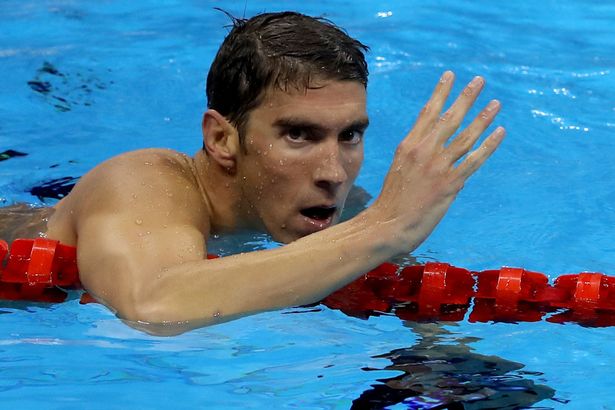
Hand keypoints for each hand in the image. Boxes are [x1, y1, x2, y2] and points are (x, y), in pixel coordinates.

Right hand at [368, 71, 504, 253]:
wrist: (388, 224)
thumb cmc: (392, 201)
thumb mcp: (399, 170)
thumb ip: (418, 158)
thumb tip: (442, 155)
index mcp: (408, 146)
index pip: (428, 113)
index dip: (441, 93)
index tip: (450, 75)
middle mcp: (423, 151)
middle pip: (449, 118)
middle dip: (466, 97)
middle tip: (479, 80)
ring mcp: (437, 167)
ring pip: (465, 136)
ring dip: (483, 118)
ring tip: (495, 103)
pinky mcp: (450, 184)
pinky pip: (474, 160)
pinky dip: (489, 145)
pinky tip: (500, 132)